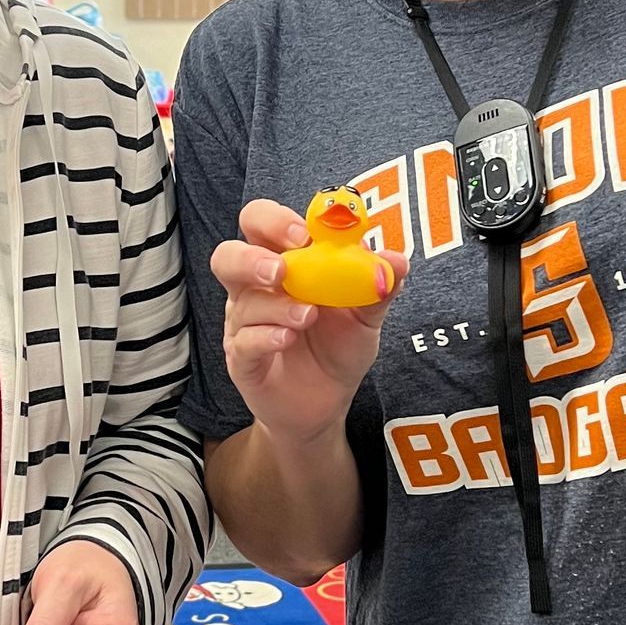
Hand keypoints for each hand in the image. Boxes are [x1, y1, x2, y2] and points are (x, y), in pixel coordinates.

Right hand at [210, 199, 408, 446]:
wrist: (327, 403)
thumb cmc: (338, 348)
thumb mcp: (365, 316)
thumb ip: (378, 286)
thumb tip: (398, 260)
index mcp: (281, 263)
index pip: (260, 224)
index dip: (275, 221)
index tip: (305, 234)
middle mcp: (254, 289)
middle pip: (227, 255)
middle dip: (252, 257)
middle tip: (284, 270)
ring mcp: (243, 325)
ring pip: (241, 302)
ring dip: (276, 305)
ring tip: (308, 317)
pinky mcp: (242, 360)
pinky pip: (243, 342)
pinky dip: (268, 337)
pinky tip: (289, 339)